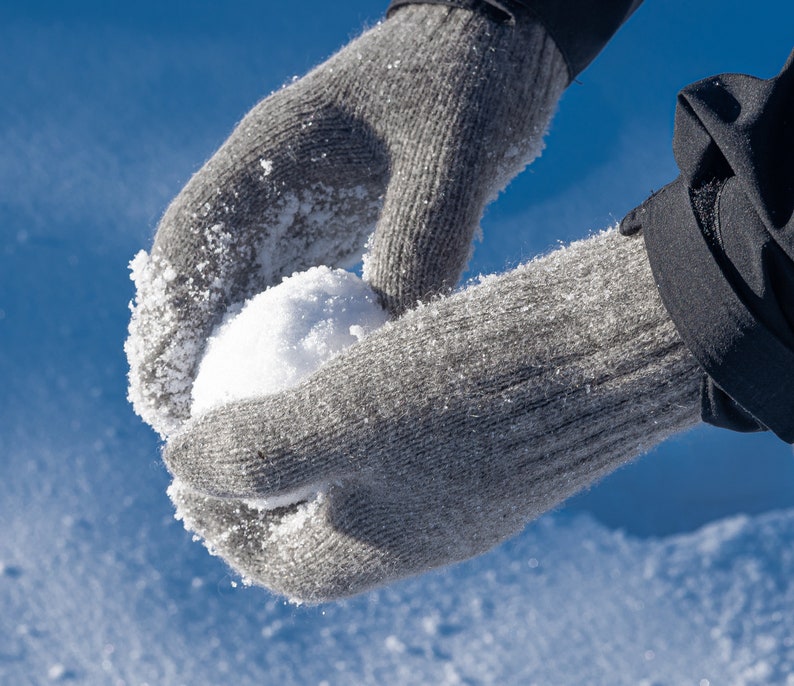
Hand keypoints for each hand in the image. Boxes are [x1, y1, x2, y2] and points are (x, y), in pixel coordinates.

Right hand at [126, 3, 567, 437]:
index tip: (167, 401)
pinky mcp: (332, 235)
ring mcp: (298, 213)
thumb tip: (388, 350)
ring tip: (251, 439)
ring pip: (244, 299)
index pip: (189, 245)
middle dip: (191, 361)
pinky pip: (296, 302)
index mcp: (268, 152)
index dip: (164, 326)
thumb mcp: (452, 155)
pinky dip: (292, 350)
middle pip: (203, 282)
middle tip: (207, 444)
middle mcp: (269, 189)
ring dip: (238, 364)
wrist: (491, 56)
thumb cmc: (468, 86)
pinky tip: (310, 398)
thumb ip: (419, 241)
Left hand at [164, 231, 700, 601]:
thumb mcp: (347, 414)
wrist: (608, 348)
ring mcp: (464, 490)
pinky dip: (366, 417)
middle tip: (226, 436)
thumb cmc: (470, 384)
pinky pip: (409, 443)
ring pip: (365, 481)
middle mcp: (427, 531)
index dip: (221, 527)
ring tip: (280, 397)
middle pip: (320, 529)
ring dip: (315, 449)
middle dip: (264, 494)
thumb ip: (259, 449)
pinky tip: (355, 364)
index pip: (278, 562)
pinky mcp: (492, 443)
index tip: (185, 479)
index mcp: (387, 547)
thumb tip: (179, 462)